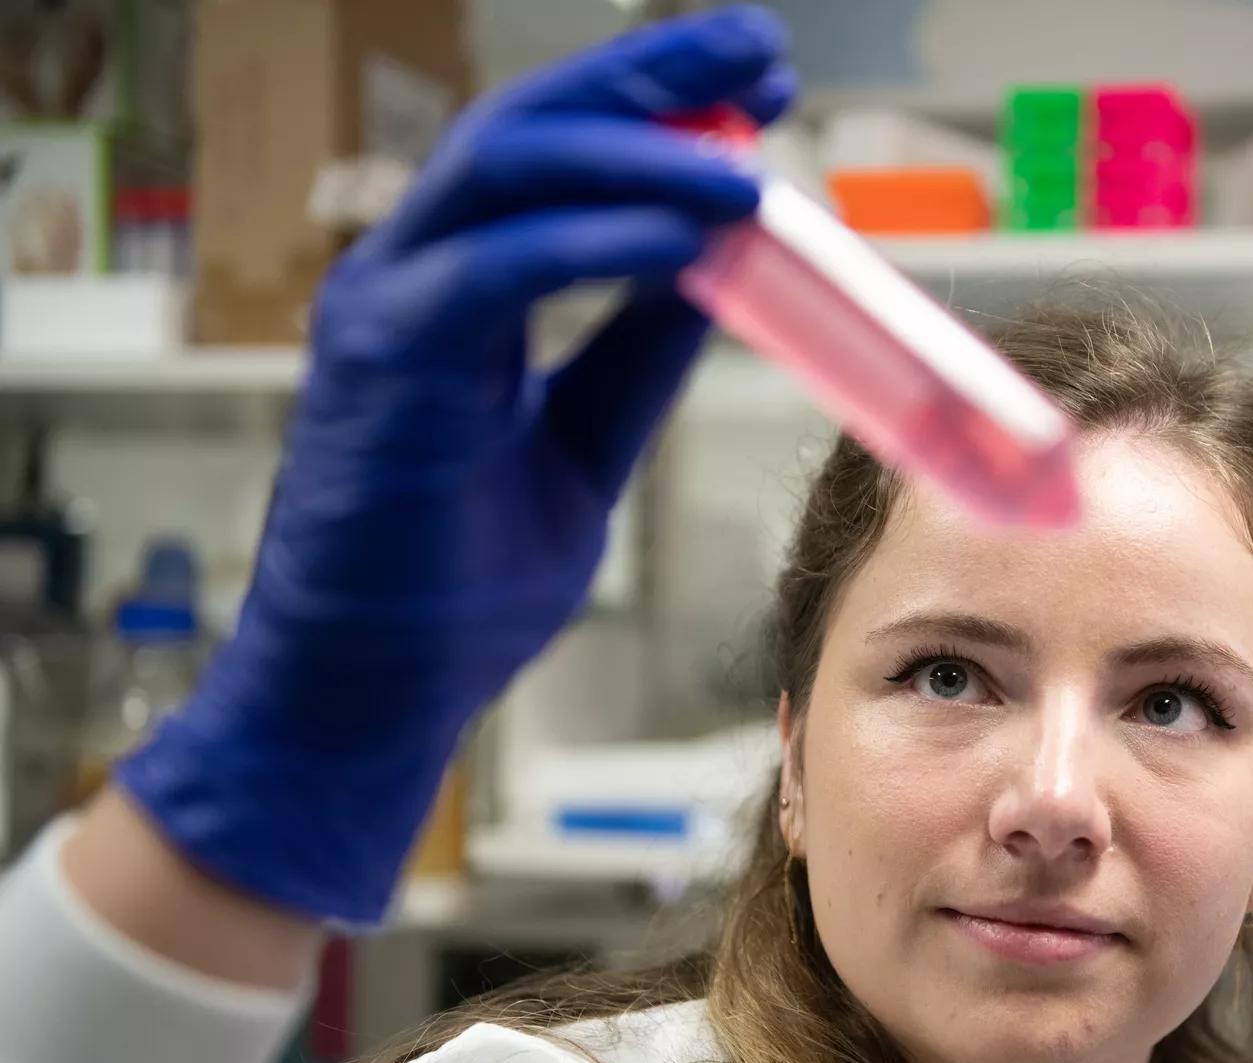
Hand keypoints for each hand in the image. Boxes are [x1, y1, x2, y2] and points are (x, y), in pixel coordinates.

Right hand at [117, 7, 794, 925]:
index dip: (660, 107)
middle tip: (761, 56)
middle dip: (652, 79)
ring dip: (639, 150)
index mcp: (459, 291)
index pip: (561, 158)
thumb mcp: (579, 449)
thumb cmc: (457, 586)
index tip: (761, 88)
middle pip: (532, 127)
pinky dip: (593, 241)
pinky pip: (496, 271)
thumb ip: (633, 360)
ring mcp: (389, 311)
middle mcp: (415, 277)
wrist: (376, 695)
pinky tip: (683, 235)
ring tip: (745, 156)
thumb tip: (715, 279)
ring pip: (507, 170)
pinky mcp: (383, 366)